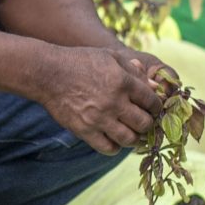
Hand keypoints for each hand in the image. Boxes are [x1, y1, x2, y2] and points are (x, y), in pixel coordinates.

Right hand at [34, 46, 162, 153]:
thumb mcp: (110, 56)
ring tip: (130, 132)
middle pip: (145, 123)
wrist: (48, 73)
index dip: (156, 106)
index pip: (152, 102)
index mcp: (123, 82)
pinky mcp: (85, 131)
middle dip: (147, 123)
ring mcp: (100, 118)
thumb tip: (156, 87)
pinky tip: (113, 138)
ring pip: (130, 139)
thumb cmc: (81, 61)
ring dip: (134, 137)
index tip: (151, 108)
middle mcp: (114, 102)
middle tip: (142, 120)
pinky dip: (115, 146)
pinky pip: (109, 148)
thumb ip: (134, 71)